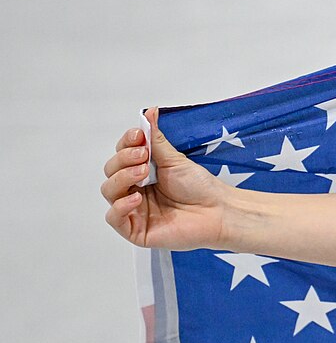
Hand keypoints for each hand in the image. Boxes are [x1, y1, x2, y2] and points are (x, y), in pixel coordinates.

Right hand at [101, 107, 230, 250]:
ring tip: (143, 173)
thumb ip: (155, 140)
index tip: (138, 135)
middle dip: (124, 160)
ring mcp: (133, 211)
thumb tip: (149, 112)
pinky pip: (114, 217)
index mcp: (142, 173)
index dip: (125, 145)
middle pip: (111, 172)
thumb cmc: (200, 188)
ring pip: (109, 191)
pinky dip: (120, 206)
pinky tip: (136, 197)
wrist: (219, 212)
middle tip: (144, 157)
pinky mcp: (135, 230)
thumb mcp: (174, 160)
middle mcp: (134, 191)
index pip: (120, 156)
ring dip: (122, 178)